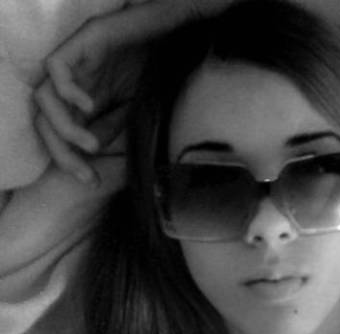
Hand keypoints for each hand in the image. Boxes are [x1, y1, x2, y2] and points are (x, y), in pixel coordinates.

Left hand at [34, 17, 146, 184]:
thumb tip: (92, 148)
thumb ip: (114, 126)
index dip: (69, 159)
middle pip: (46, 121)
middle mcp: (76, 82)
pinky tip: (90, 106)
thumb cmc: (161, 68)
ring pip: (45, 98)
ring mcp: (77, 62)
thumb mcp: (137, 108)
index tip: (90, 180)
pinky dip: (68, 91)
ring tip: (91, 145)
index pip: (61, 133)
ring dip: (64, 129)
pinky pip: (57, 68)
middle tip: (86, 173)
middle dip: (62, 153)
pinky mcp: (84, 41)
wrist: (179, 31)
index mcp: (87, 98)